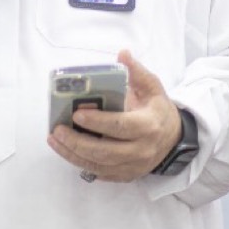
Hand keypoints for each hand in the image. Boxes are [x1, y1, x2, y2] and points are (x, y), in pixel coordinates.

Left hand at [47, 50, 182, 181]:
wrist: (174, 139)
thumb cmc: (158, 110)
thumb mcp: (153, 88)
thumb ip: (136, 72)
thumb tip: (123, 53)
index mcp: (148, 126)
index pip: (120, 126)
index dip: (97, 122)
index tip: (77, 114)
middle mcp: (141, 150)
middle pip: (105, 151)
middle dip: (77, 142)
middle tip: (57, 130)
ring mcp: (133, 166)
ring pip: (98, 165)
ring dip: (73, 154)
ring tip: (54, 140)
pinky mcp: (125, 175)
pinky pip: (99, 173)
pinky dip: (80, 163)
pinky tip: (66, 151)